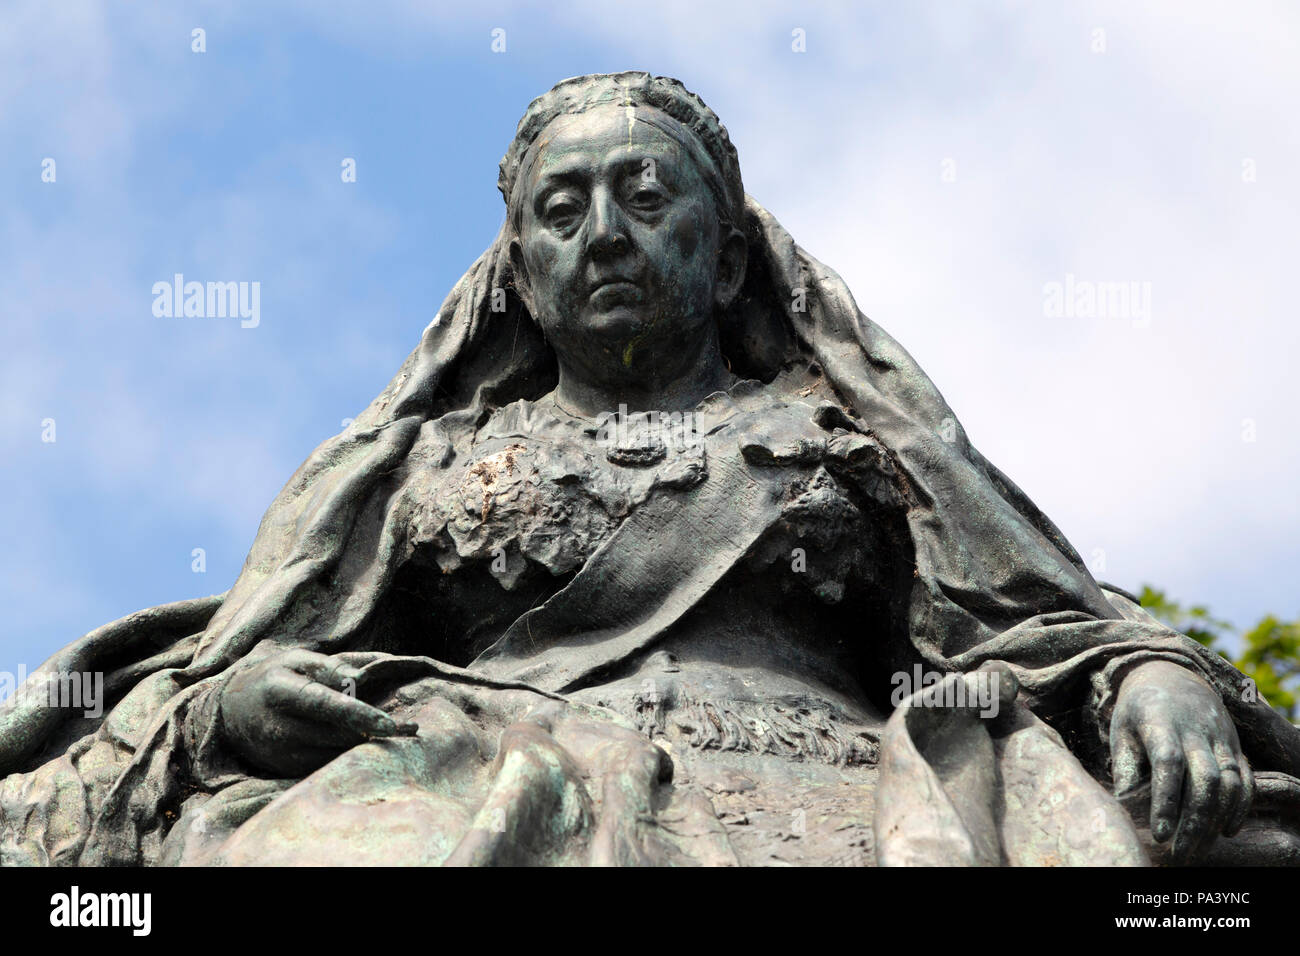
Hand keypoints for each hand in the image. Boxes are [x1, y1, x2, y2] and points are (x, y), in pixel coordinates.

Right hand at [218, 649, 413, 776]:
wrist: (228, 711)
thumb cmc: (273, 677)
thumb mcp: (297, 659)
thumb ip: (329, 667)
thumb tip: (358, 680)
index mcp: (284, 691)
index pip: (327, 705)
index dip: (360, 715)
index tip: (390, 725)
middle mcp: (280, 725)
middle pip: (338, 735)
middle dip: (375, 733)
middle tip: (411, 729)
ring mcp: (280, 751)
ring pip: (335, 753)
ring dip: (363, 745)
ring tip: (387, 732)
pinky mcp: (283, 768)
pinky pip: (324, 765)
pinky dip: (344, 755)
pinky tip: (356, 742)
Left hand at [1110, 660, 1253, 861]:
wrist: (1172, 675)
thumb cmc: (1138, 711)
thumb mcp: (1120, 729)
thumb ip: (1124, 766)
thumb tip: (1123, 807)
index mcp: (1160, 721)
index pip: (1168, 763)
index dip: (1166, 800)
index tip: (1159, 834)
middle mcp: (1196, 728)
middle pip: (1204, 778)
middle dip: (1194, 821)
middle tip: (1179, 854)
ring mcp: (1220, 737)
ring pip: (1228, 782)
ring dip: (1215, 820)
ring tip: (1197, 849)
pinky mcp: (1235, 746)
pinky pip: (1245, 779)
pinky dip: (1240, 807)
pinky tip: (1225, 830)